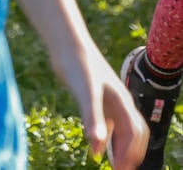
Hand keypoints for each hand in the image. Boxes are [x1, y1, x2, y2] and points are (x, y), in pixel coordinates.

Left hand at [62, 50, 146, 168]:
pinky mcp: (96, 97)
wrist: (67, 44)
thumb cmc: (78, 66)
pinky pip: (108, 122)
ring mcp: (108, 100)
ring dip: (119, 147)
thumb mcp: (85, 93)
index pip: (135, 134)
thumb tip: (97, 147)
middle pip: (134, 133)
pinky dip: (106, 137)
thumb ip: (92, 119)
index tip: (120, 169)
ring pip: (121, 128)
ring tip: (113, 164)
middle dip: (130, 153)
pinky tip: (95, 146)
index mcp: (122, 103)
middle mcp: (119, 102)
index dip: (130, 153)